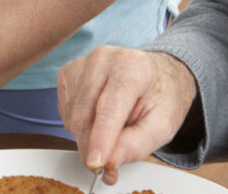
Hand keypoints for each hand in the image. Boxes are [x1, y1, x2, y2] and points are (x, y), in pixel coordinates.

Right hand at [56, 47, 196, 185]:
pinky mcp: (68, 73)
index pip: (110, 107)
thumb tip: (110, 161)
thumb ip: (137, 145)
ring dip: (86, 137)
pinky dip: (79, 126)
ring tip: (112, 132)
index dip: (101, 138)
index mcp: (132, 67)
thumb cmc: (160, 96)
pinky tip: (98, 119)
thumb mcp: (162, 126)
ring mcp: (82, 64)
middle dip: (92, 147)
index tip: (96, 163)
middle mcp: (103, 60)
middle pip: (85, 115)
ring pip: (72, 116)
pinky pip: (65, 112)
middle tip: (106, 166)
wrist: (155, 74)